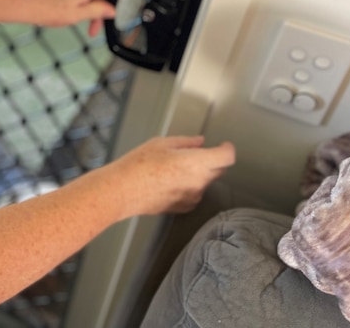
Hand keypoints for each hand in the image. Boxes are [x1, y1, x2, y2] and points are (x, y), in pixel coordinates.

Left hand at [25, 0, 115, 35]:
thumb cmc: (48, 10)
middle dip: (99, 11)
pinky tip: (69, 16)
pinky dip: (79, 5)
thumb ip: (97, 11)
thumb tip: (112, 9)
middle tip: (93, 29)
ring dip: (88, 10)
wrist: (26, 4)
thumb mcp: (77, 15)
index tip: (116, 8)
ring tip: (78, 23)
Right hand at [105, 136, 235, 217]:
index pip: (226, 157)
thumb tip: (199, 142)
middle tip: (194, 154)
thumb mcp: (160, 143)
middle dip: (212, 160)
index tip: (224, 145)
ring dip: (199, 174)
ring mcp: (193, 197)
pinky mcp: (184, 208)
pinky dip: (189, 187)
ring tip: (174, 169)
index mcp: (196, 163)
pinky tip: (169, 182)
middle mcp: (199, 182)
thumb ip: (185, 142)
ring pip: (205, 182)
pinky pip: (194, 194)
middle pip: (219, 170)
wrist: (122, 191)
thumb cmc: (137, 165)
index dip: (227, 149)